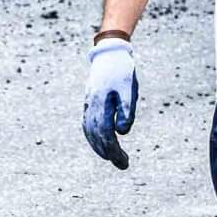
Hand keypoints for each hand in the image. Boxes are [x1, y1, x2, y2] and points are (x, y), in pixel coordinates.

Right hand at [83, 38, 138, 167]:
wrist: (109, 52)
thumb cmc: (121, 70)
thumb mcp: (128, 89)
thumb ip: (125, 110)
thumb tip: (121, 132)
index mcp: (100, 105)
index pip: (105, 135)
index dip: (113, 151)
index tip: (123, 162)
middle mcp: (91, 107)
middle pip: (96, 137)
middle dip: (109, 153)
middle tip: (123, 164)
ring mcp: (88, 105)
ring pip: (90, 132)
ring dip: (100, 147)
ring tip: (112, 157)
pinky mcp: (89, 102)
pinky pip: (88, 124)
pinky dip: (93, 137)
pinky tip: (101, 142)